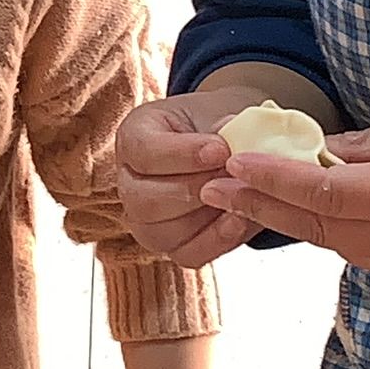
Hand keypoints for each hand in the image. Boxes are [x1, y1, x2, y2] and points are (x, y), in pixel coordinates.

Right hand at [115, 83, 287, 268]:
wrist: (236, 147)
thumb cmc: (222, 127)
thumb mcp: (220, 114)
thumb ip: (225, 127)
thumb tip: (231, 136)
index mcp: (133, 138)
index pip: (142, 152)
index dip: (181, 154)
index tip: (220, 149)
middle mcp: (130, 182)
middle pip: (142, 201)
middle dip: (192, 190)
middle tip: (230, 176)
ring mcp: (146, 220)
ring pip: (160, 233)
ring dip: (204, 216)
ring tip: (239, 197)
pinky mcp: (171, 245)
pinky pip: (187, 254)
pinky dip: (215, 241)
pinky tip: (239, 219)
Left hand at [202, 120, 369, 287]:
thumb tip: (319, 149)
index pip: (319, 190)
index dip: (271, 179)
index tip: (232, 165)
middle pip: (312, 223)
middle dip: (259, 205)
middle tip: (212, 188)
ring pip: (329, 241)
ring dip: (286, 220)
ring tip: (245, 198)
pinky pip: (354, 251)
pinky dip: (323, 231)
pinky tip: (303, 215)